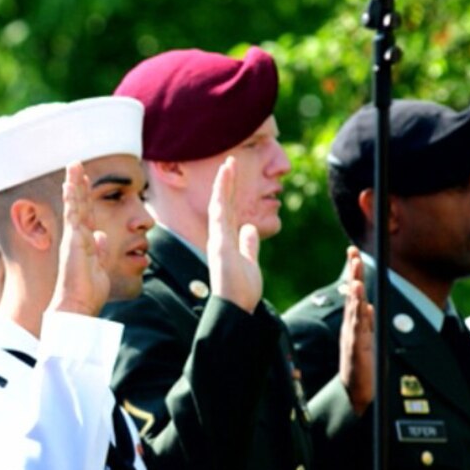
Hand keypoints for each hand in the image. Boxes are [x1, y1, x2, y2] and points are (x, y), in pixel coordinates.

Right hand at [46, 161, 109, 317]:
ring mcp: (74, 237)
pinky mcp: (74, 240)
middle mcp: (77, 237)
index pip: (86, 214)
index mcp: (84, 243)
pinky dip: (71, 199)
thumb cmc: (87, 292)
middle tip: (76, 164)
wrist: (76, 305)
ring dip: (74, 184)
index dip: (85, 197)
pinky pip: (73, 215)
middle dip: (78, 184)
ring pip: (74, 205)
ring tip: (74, 165)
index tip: (84, 181)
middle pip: (79, 205)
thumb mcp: (99, 268)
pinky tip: (69, 185)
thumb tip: (102, 236)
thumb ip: (99, 251)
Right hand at [207, 156, 261, 311]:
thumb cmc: (241, 290)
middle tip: (229, 161)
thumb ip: (249, 245)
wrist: (236, 308)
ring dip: (222, 185)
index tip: (232, 173)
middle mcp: (219, 238)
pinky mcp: (220, 244)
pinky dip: (220, 198)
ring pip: (218, 206)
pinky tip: (223, 182)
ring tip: (228, 165)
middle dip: (225, 183)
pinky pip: (219, 216)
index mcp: (226, 241)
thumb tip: (251, 228)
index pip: (227, 211)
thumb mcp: (250, 262)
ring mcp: (218, 240)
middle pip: (221, 204)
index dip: (229, 192)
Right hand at [338, 246, 374, 413]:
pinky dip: (357, 305)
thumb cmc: (363, 372)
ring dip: (356, 284)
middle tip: (353, 251)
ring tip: (356, 265)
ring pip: (354, 305)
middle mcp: (352, 326)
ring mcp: (353, 334)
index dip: (355, 275)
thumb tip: (368, 306)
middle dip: (354, 272)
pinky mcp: (357, 344)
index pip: (355, 295)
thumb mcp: (367, 344)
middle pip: (353, 295)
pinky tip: (358, 293)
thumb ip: (366, 325)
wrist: (358, 397)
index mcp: (355, 325)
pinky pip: (358, 321)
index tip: (354, 255)